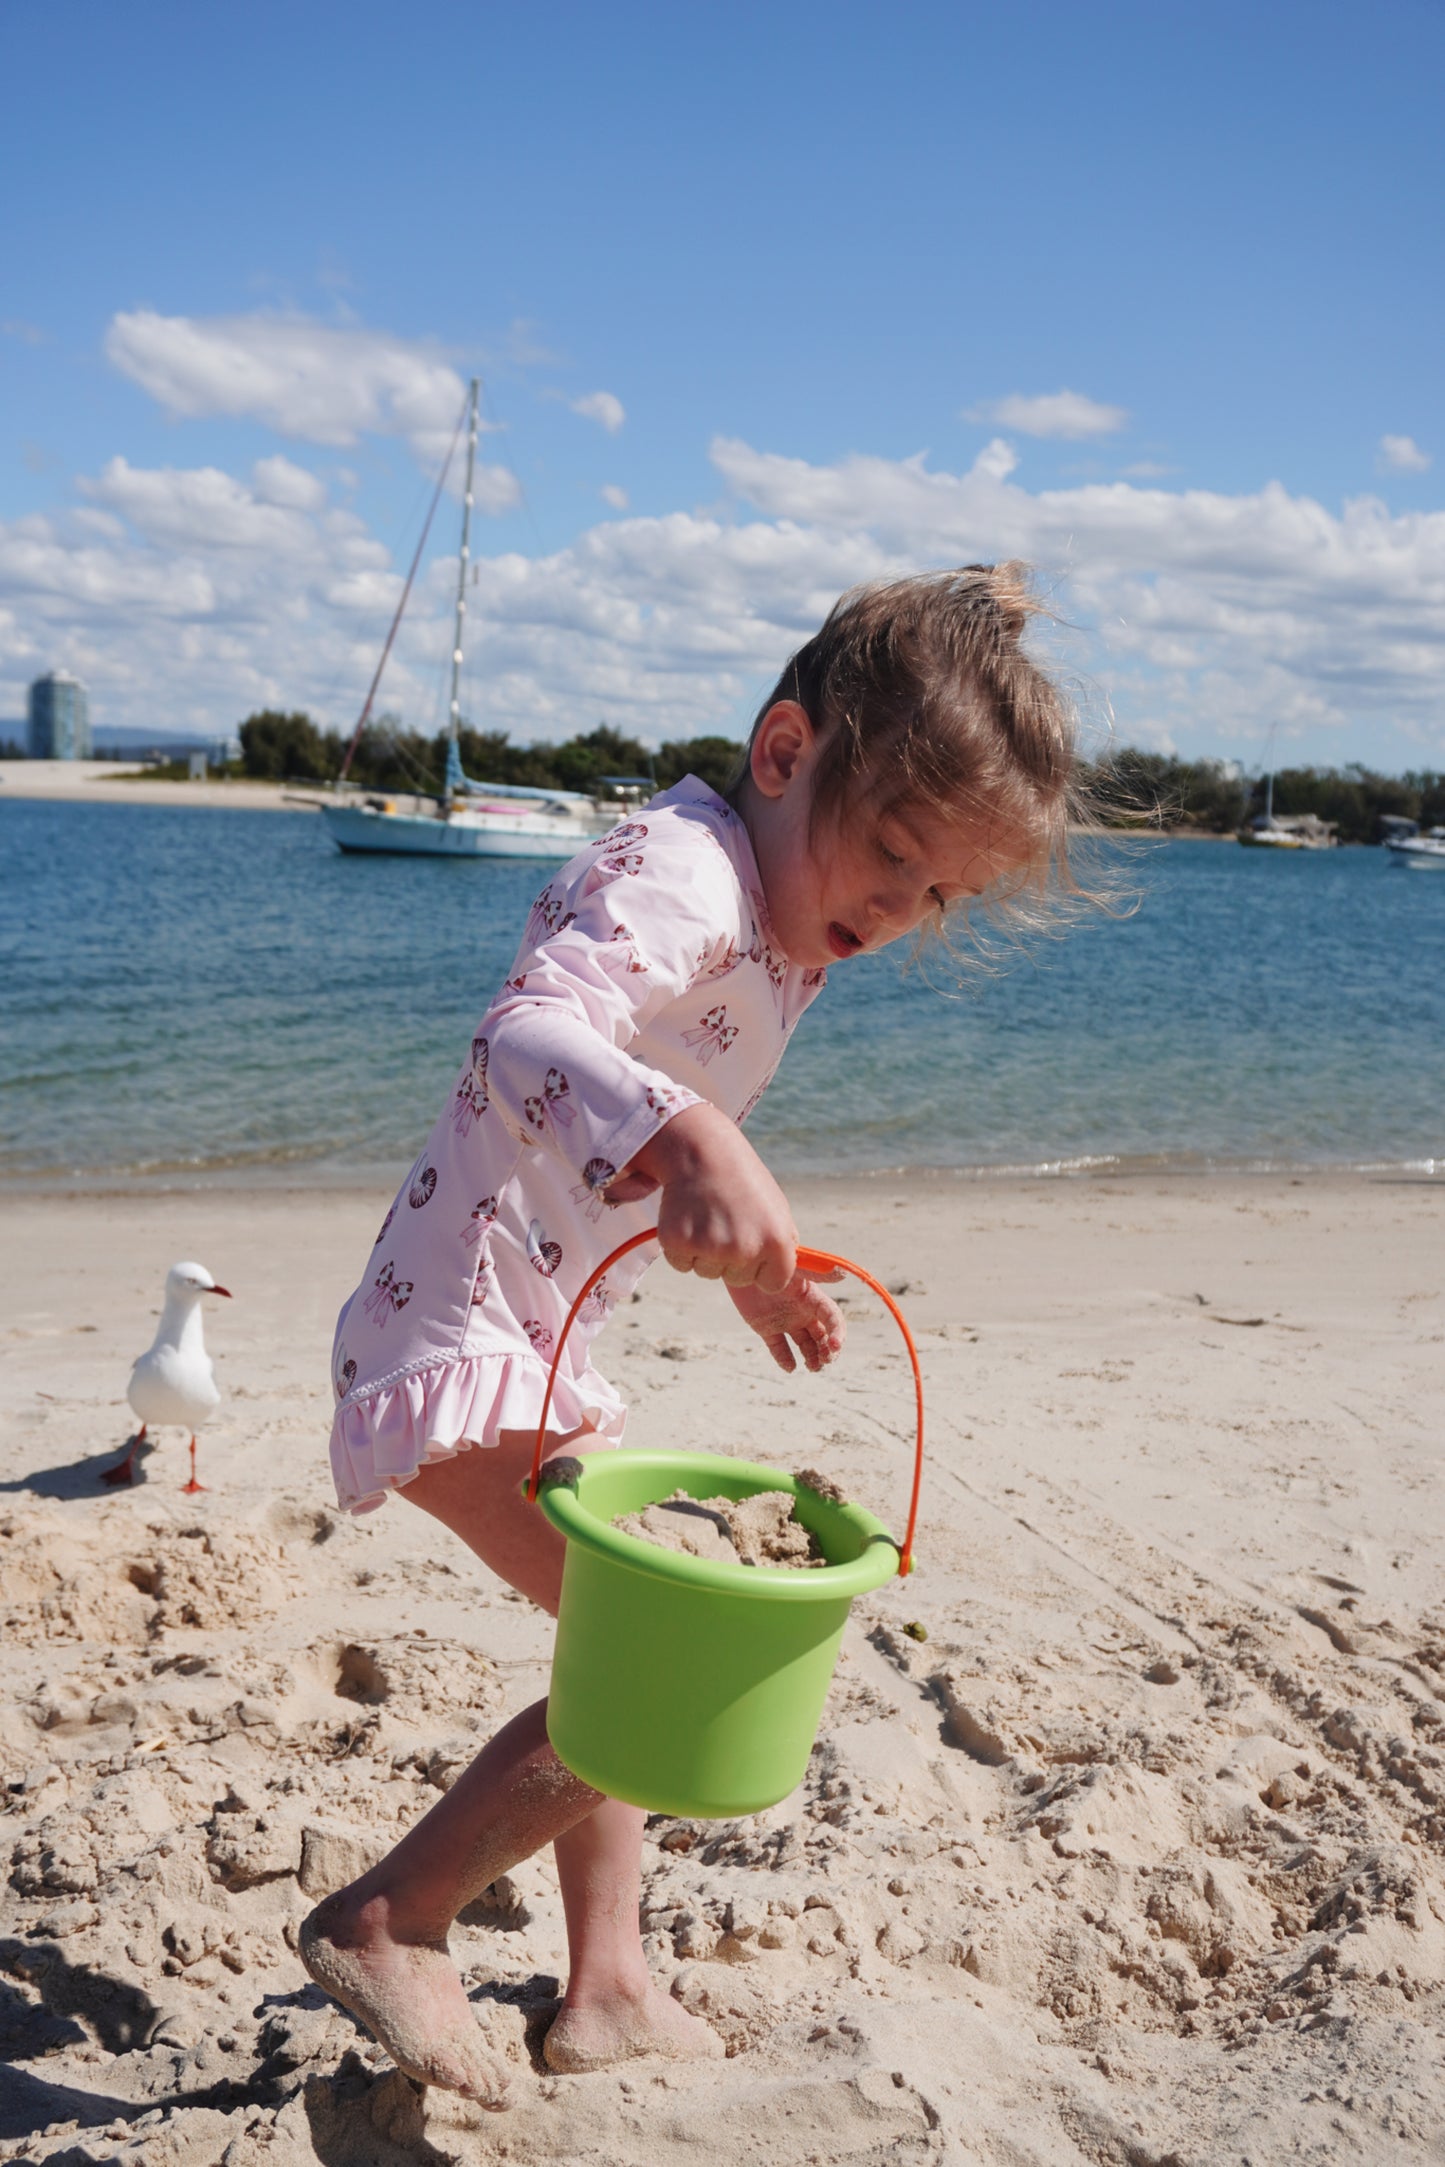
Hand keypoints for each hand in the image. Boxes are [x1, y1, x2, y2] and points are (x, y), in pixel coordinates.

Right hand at [620, 1104, 796, 1291]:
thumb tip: (799, 1274)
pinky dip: (680, 1246)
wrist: (701, 1150)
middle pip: (738, 1279)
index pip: (774, 1284)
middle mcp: (746, 1249)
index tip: (753, 1247)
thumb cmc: (742, 1180)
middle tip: (725, 1220)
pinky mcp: (678, 1243)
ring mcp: (711, 1248)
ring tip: (706, 1216)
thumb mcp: (776, 1208)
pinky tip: (687, 1217)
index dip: (762, 1268)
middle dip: (730, 1258)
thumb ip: (785, 1244)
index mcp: (777, 1241)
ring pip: (707, 1272)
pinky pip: (681, 1264)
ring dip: (704, 1252)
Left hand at [729, 1270, 845, 1373]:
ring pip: (805, 1345)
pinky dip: (785, 1359)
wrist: (742, 1263)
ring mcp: (785, 1321)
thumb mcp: (796, 1267)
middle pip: (823, 1336)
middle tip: (824, 1360)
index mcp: (812, 1298)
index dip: (838, 1333)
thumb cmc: (770, 1260)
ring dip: (812, 1358)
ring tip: (812, 1367)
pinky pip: (779, 1348)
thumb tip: (844, 1273)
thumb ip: (818, 1273)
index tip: (834, 1346)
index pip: (832, 1319)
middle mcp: (802, 1312)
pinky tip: (789, 1366)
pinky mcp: (767, 1329)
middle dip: (828, 1351)